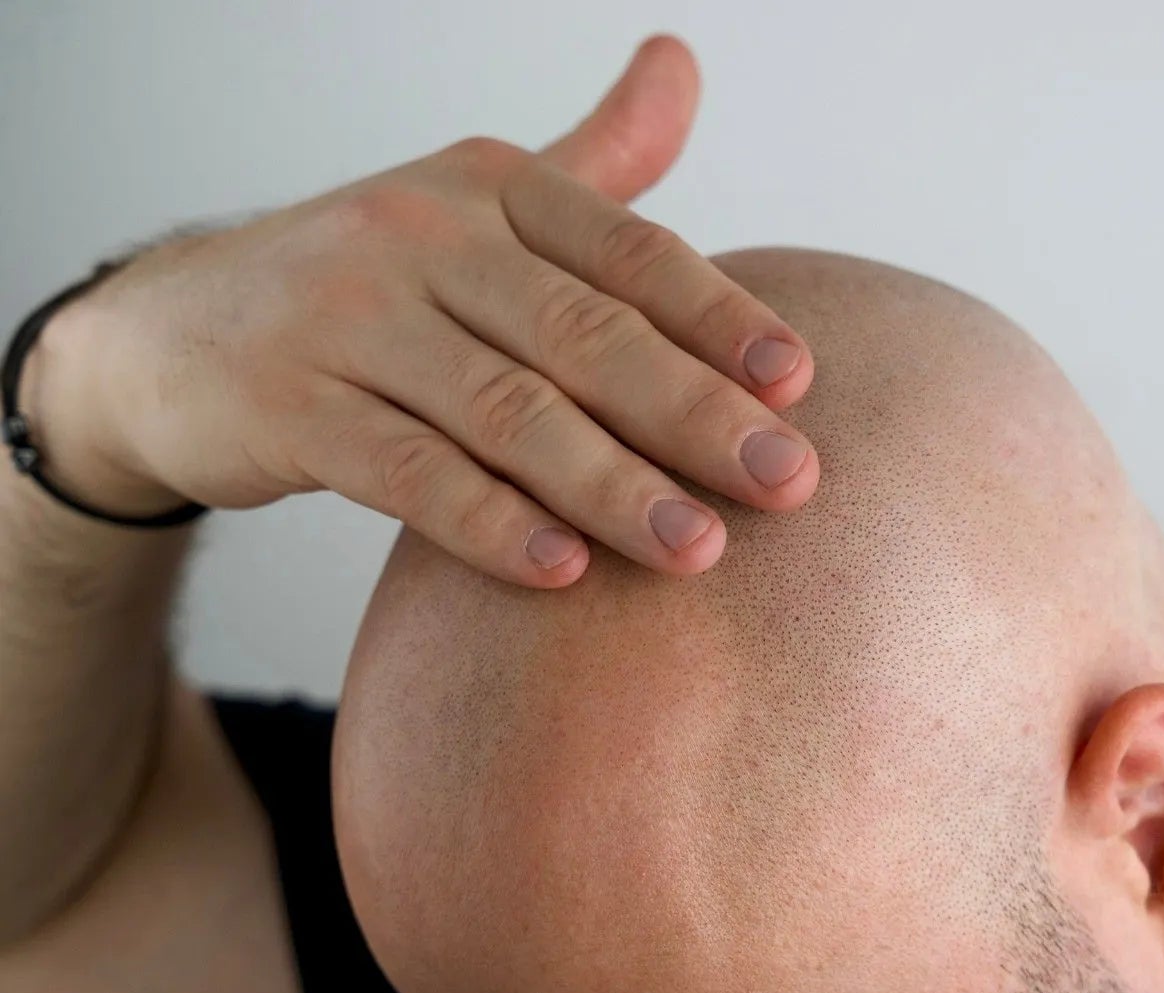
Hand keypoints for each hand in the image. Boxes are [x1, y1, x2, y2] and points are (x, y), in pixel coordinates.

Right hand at [56, 34, 816, 582]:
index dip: (718, 317)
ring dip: (608, 484)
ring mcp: (349, 321)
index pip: (628, 253)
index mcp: (489, 190)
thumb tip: (682, 64)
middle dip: (693, 414)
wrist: (175, 336)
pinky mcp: (290, 407)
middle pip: (582, 335)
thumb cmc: (371, 287)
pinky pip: (405, 472)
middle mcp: (423, 239)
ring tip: (695, 549)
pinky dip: (486, 520)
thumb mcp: (475, 209)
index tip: (798, 383)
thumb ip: (589, 167)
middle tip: (786, 483)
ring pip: (503, 411)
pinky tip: (561, 569)